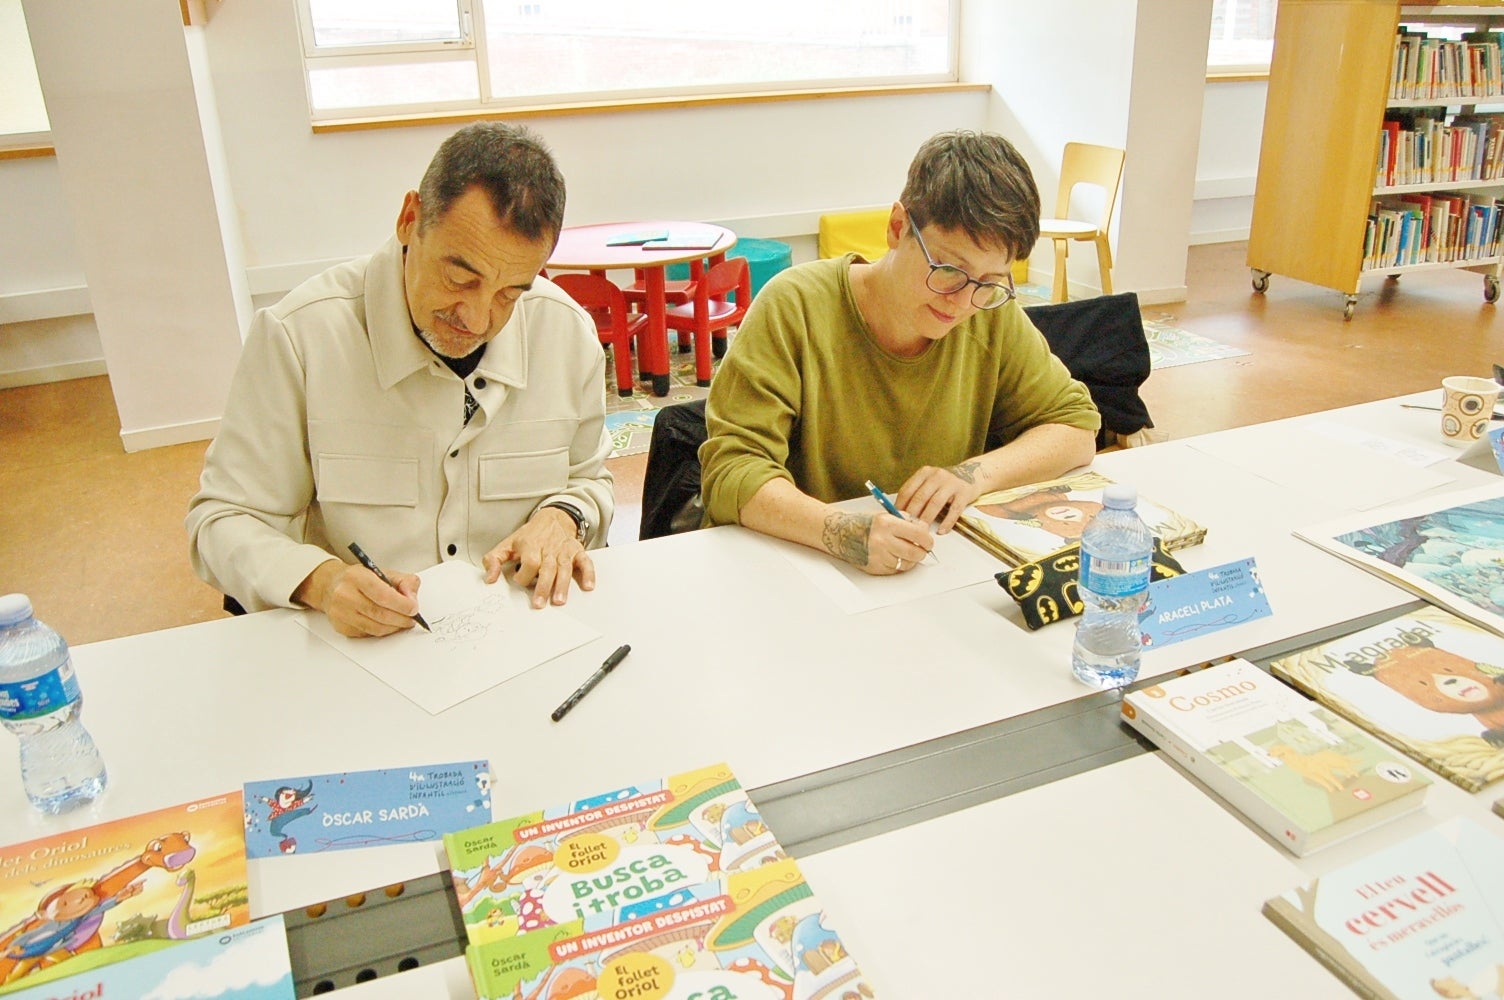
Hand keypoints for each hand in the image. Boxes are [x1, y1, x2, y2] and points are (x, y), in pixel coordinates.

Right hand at [295, 558, 422, 637]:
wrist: (330, 585)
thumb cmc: (358, 579)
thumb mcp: (382, 571)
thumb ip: (404, 581)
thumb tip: (412, 598)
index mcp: (356, 577)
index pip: (383, 595)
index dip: (402, 604)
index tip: (414, 608)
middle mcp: (345, 595)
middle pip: (380, 614)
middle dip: (401, 619)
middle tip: (412, 618)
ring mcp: (341, 613)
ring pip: (375, 628)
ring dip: (394, 627)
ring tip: (403, 622)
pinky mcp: (341, 627)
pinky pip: (368, 634)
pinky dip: (382, 631)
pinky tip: (387, 624)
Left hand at [484, 508, 595, 607]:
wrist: (553, 518)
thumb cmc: (530, 536)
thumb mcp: (507, 544)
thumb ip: (494, 560)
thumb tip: (489, 579)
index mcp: (531, 545)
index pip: (529, 562)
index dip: (524, 574)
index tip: (520, 581)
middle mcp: (549, 548)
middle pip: (547, 568)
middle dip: (543, 586)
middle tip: (539, 603)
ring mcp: (564, 550)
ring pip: (564, 568)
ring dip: (563, 585)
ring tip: (559, 600)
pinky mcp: (577, 551)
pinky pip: (585, 562)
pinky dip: (588, 574)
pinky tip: (588, 586)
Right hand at [820, 509, 932, 575]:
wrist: (840, 533)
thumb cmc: (864, 523)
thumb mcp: (886, 515)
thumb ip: (906, 522)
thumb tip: (925, 531)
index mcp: (887, 524)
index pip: (919, 535)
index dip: (927, 540)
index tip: (928, 541)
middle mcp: (882, 541)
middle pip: (916, 553)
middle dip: (922, 552)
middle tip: (922, 549)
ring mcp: (878, 556)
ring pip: (907, 564)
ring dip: (910, 559)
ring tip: (905, 552)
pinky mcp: (875, 567)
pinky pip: (895, 570)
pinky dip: (898, 564)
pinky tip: (893, 556)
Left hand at [897, 461, 985, 533]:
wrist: (972, 475)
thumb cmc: (944, 483)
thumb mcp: (929, 482)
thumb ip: (916, 493)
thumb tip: (899, 513)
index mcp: (924, 473)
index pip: (907, 490)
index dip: (900, 506)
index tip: (896, 519)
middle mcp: (937, 475)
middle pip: (920, 497)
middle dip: (912, 514)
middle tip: (907, 528)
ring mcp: (951, 483)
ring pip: (935, 503)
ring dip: (927, 519)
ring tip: (922, 531)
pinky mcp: (964, 492)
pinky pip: (954, 510)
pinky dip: (947, 522)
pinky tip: (941, 531)